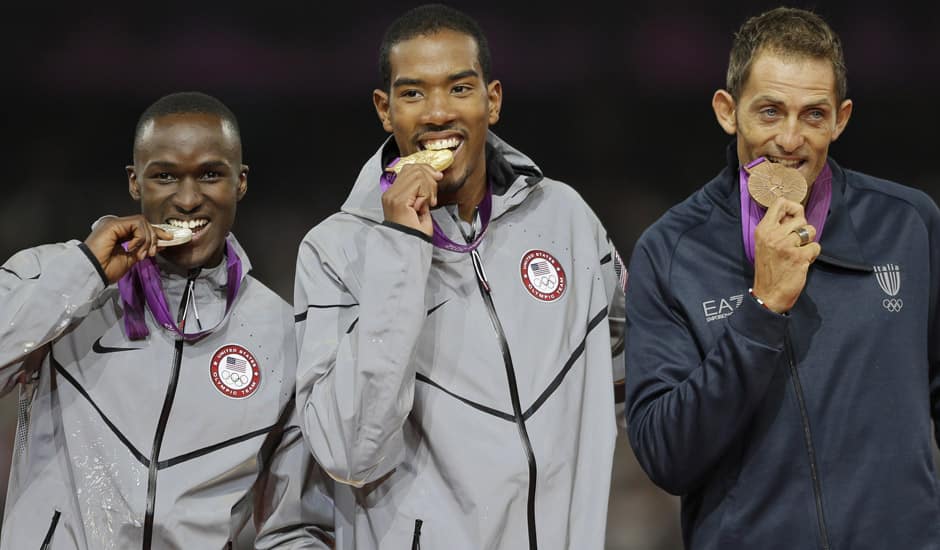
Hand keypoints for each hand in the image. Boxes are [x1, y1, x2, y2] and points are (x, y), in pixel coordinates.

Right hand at [84, 215, 171, 282]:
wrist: (94, 272)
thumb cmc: (106, 269)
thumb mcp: (131, 258)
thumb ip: (143, 249)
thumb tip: (160, 244)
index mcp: (120, 233)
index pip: (142, 227)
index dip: (157, 232)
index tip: (168, 240)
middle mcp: (117, 226)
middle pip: (145, 223)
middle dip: (154, 238)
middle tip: (151, 253)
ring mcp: (114, 223)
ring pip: (143, 222)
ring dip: (147, 239)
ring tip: (140, 254)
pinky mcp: (113, 223)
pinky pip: (137, 224)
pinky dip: (140, 237)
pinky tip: (132, 248)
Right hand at [381, 164, 441, 235]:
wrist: (409, 249)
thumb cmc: (414, 235)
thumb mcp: (420, 209)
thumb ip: (421, 193)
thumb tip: (430, 181)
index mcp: (393, 195)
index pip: (409, 169)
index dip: (425, 171)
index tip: (436, 180)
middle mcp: (390, 194)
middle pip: (413, 168)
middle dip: (430, 177)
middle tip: (434, 195)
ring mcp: (392, 196)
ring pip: (417, 173)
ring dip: (430, 186)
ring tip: (430, 202)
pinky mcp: (399, 200)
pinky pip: (418, 183)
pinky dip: (427, 192)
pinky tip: (427, 204)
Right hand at [751, 198, 821, 312]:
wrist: (768, 294)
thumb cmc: (768, 269)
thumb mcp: (764, 244)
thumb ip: (776, 228)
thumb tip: (793, 214)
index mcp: (763, 230)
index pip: (780, 203)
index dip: (793, 207)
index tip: (794, 218)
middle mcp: (773, 235)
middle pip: (800, 218)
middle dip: (803, 230)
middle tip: (796, 242)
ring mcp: (786, 245)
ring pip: (810, 230)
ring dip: (808, 242)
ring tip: (798, 252)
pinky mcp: (799, 257)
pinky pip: (815, 246)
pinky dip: (812, 254)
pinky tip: (802, 262)